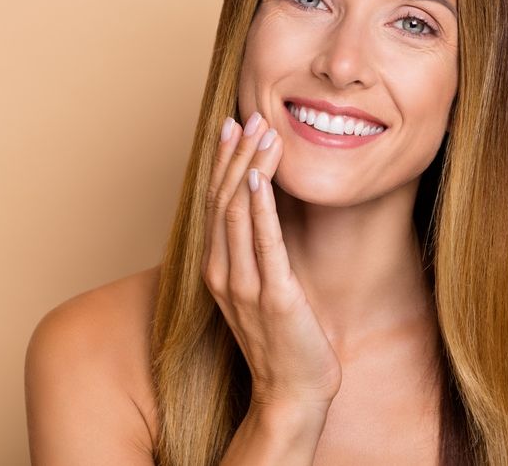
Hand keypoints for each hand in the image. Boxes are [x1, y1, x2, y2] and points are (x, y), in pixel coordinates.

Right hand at [202, 111, 342, 411]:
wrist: (291, 392)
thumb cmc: (283, 340)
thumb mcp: (263, 287)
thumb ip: (258, 252)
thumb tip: (267, 210)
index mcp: (218, 269)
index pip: (215, 204)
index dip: (222, 163)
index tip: (231, 127)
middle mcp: (222, 273)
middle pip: (222, 201)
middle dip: (235, 155)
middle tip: (248, 116)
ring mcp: (244, 286)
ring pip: (239, 213)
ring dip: (249, 168)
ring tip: (263, 132)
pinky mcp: (274, 297)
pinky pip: (263, 243)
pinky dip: (260, 206)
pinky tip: (260, 177)